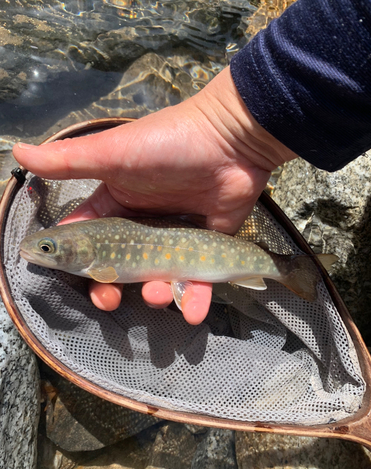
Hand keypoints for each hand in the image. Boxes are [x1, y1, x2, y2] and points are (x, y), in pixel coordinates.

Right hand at [13, 67, 295, 323]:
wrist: (232, 139)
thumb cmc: (168, 145)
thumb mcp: (114, 153)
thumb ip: (69, 161)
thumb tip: (17, 152)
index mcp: (116, 206)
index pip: (87, 240)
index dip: (75, 260)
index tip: (68, 277)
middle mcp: (142, 227)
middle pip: (119, 268)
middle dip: (111, 289)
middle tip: (109, 300)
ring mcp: (174, 241)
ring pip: (157, 279)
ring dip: (155, 294)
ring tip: (159, 293)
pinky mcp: (204, 249)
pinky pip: (197, 281)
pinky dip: (196, 299)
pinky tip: (194, 311)